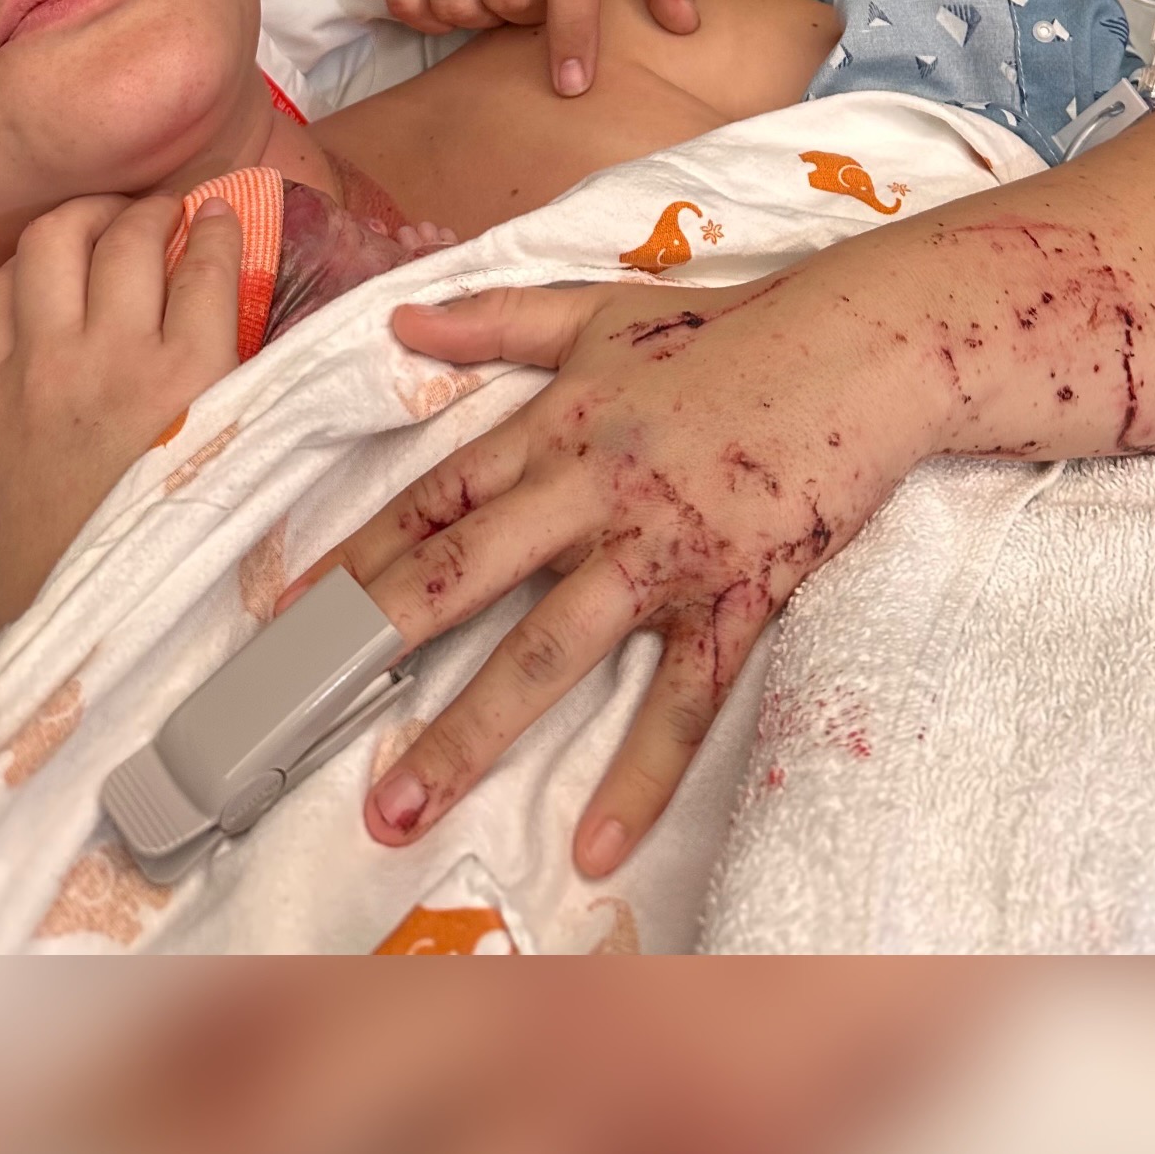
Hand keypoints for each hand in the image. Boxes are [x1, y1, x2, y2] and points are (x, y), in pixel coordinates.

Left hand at [0, 191, 243, 637]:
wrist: (75, 624)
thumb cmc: (172, 551)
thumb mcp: (234, 465)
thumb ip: (246, 390)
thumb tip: (250, 321)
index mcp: (191, 377)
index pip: (209, 263)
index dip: (219, 225)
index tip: (219, 213)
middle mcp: (113, 357)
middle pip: (131, 237)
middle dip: (153, 213)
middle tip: (164, 216)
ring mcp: (40, 370)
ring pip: (52, 244)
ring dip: (84, 222)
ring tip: (101, 227)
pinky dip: (20, 276)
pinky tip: (40, 283)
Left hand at [330, 273, 916, 877]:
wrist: (869, 345)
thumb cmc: (735, 329)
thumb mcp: (601, 309)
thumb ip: (497, 320)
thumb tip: (401, 321)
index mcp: (555, 426)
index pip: (433, 500)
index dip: (354, 557)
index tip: (285, 617)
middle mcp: (593, 491)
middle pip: (463, 578)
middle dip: (374, 648)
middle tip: (295, 716)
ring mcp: (664, 550)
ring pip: (549, 652)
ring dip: (468, 734)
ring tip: (400, 808)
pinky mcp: (736, 596)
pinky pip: (682, 700)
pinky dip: (640, 776)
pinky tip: (593, 844)